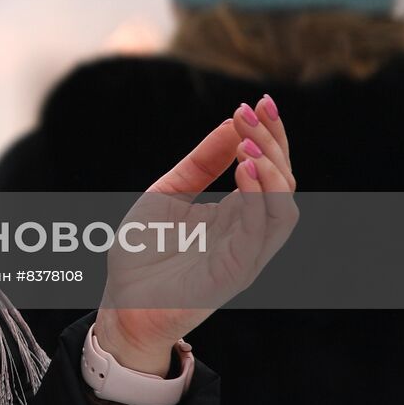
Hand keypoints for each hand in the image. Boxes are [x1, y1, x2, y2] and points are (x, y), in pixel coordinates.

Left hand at [95, 95, 297, 374]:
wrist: (120, 303)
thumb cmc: (143, 253)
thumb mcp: (169, 192)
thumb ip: (202, 163)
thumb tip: (231, 123)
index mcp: (234, 213)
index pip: (268, 169)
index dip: (270, 135)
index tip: (258, 101)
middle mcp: (247, 232)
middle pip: (282, 183)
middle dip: (272, 142)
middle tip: (253, 110)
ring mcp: (244, 254)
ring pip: (282, 209)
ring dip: (272, 170)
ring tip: (251, 140)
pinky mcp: (234, 273)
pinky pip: (260, 235)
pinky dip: (259, 200)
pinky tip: (245, 169)